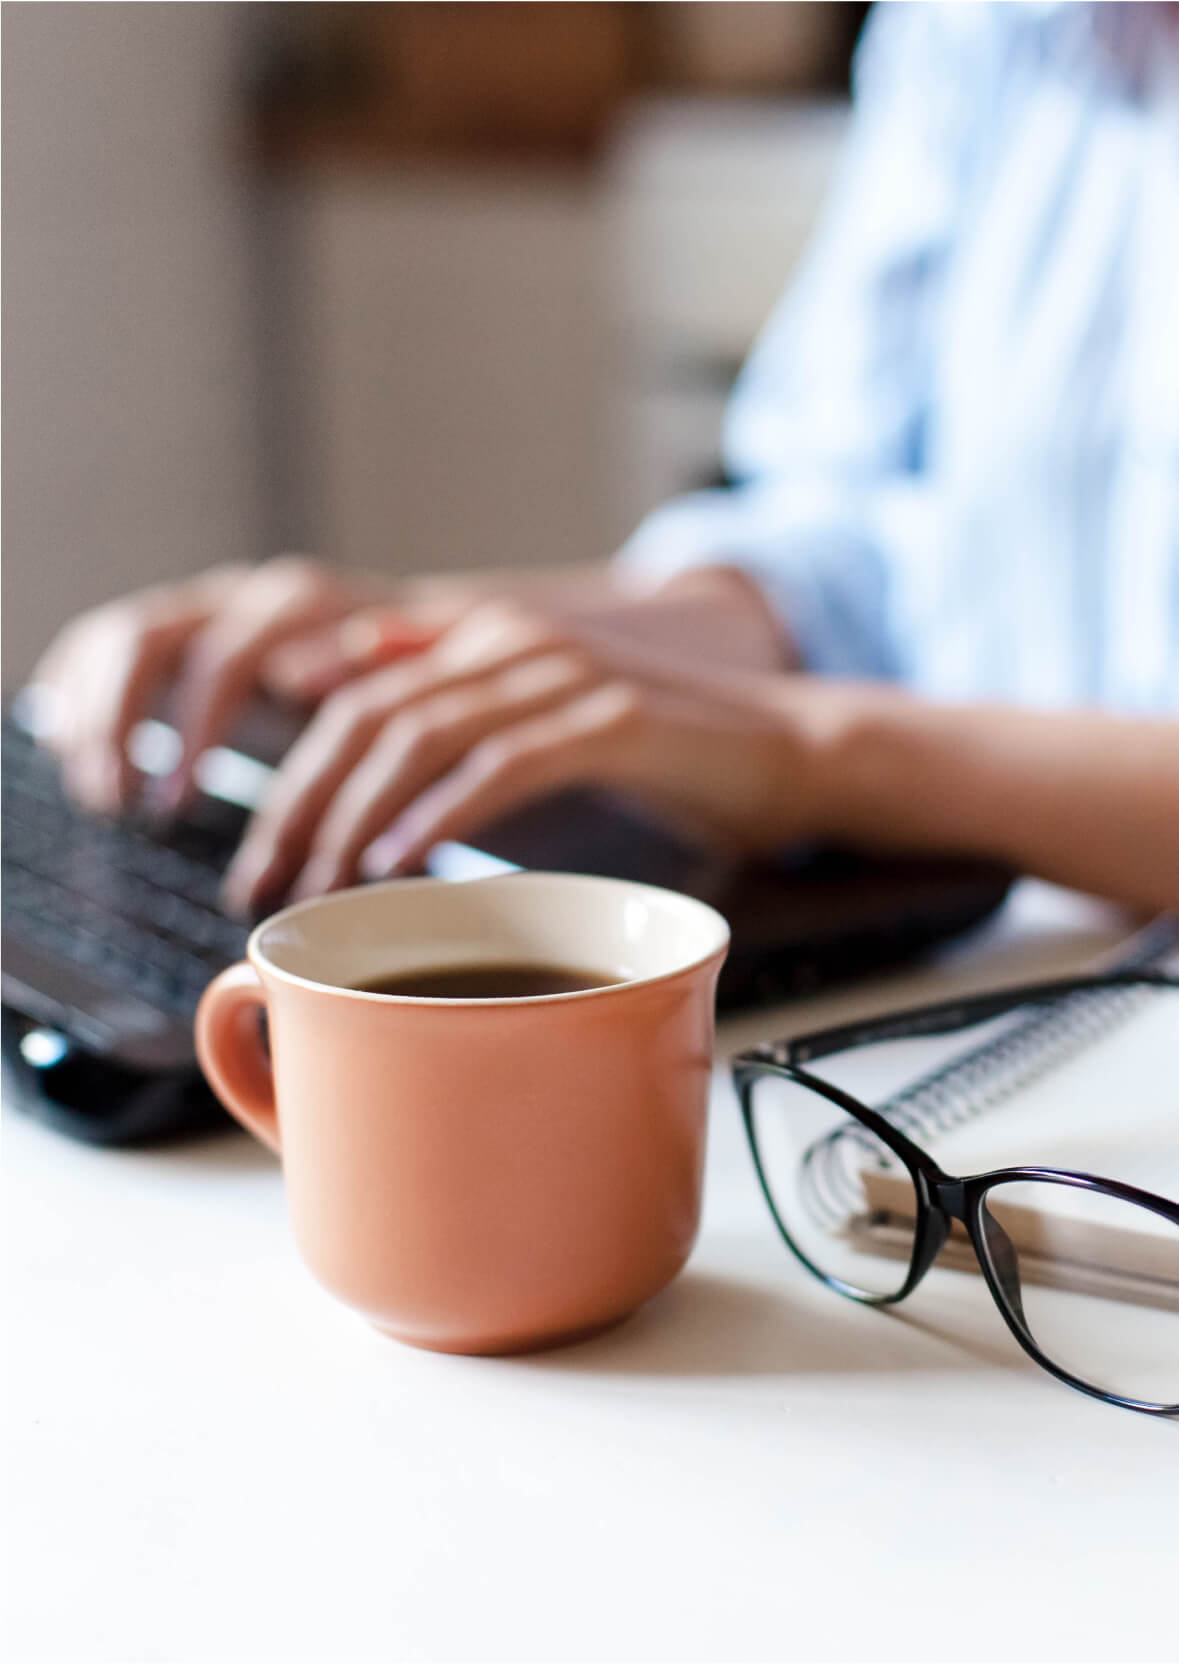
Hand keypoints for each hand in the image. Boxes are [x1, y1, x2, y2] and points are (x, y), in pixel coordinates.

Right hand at [29, 556, 412, 813]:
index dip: (193, 726)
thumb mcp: (420, 681)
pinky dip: (77, 692)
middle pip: (149, 640)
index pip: (225, 654)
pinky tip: (67, 747)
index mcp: (299, 604)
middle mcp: (240, 597)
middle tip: (120, 806)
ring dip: (95, 718)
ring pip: (118, 641)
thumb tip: (337, 658)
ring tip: (100, 796)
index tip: (177, 801)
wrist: (417, 643)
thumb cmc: (423, 682)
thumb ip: (393, 658)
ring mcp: (203, 608)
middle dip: (122, 724)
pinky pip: (101, 644)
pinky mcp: (173, 630)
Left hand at [223, 599, 826, 913]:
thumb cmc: (660, 756)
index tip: (262, 857)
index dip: (289, 774)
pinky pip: (500, 763)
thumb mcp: (541, 728)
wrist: (788, 747)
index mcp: (483, 638)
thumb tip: (355, 720)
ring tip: (321, 885)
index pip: (351, 694)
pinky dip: (439, 814)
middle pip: (366, 715)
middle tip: (266, 884)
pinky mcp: (611, 718)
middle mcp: (510, 640)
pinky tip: (398, 860)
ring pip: (418, 734)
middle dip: (300, 806)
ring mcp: (561, 674)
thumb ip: (456, 716)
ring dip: (354, 817)